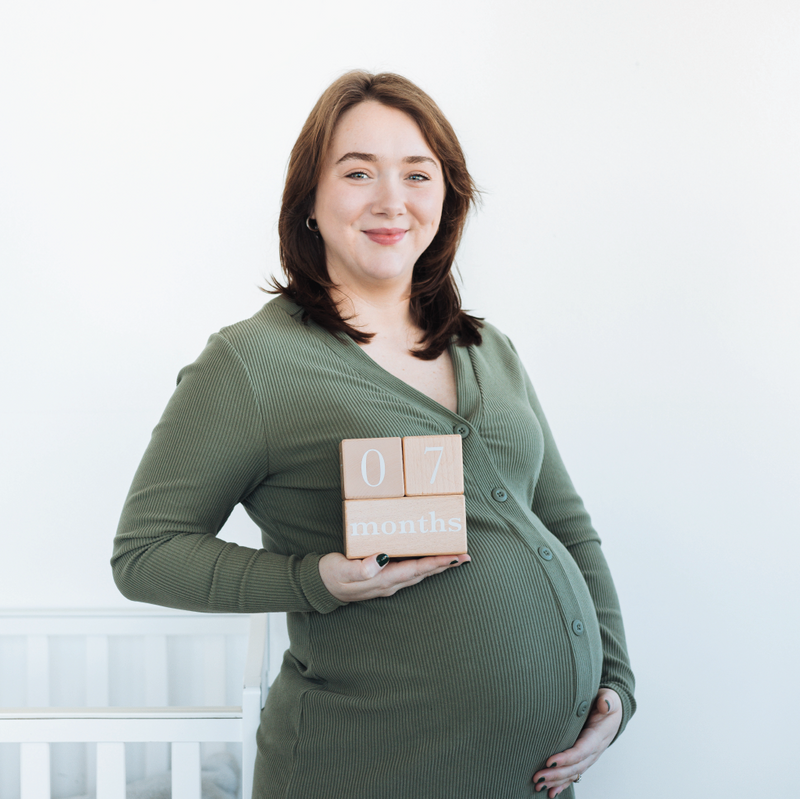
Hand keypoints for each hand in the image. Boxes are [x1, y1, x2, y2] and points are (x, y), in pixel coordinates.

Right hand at [319, 551, 469, 602]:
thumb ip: (360, 568)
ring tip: (455, 557)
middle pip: (423, 573)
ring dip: (437, 565)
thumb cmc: (331, 576)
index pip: (416, 569)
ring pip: (419, 573)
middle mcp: (390, 583)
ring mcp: (388, 582)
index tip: (454, 557)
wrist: (320, 587)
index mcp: (383, 580)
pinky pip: (410, 571)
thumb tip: (379, 561)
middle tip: (465, 555)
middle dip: (444, 565)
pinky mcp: (384, 578)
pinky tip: (429, 557)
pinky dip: (424, 564)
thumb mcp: (341, 571)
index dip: (436, 563)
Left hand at [532, 688, 621, 796]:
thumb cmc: (609, 704)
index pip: (582, 750)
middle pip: (575, 766)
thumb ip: (608, 701)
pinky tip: (551, 793)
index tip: (550, 761)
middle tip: (538, 776)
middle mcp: (594, 751)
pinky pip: (574, 774)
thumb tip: (604, 704)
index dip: (567, 757)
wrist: (614, 713)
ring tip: (539, 785)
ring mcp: (589, 757)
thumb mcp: (610, 699)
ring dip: (556, 781)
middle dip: (557, 773)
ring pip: (573, 773)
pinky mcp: (584, 759)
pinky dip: (563, 784)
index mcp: (598, 737)